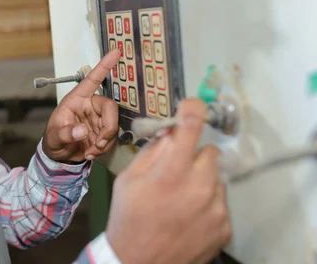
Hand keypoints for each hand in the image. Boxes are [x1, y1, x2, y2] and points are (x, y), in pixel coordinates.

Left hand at [42, 48, 120, 163]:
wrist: (59, 157)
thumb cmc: (53, 140)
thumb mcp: (54, 137)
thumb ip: (66, 134)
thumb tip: (82, 131)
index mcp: (76, 99)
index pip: (92, 80)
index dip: (104, 66)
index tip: (116, 51)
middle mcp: (90, 105)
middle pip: (110, 106)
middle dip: (108, 126)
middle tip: (99, 142)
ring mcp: (98, 118)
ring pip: (113, 124)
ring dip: (105, 141)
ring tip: (90, 151)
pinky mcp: (104, 131)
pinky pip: (112, 136)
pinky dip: (104, 147)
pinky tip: (91, 152)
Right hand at [105, 98, 231, 263]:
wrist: (138, 262)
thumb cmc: (129, 219)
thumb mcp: (128, 179)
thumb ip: (152, 151)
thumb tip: (171, 131)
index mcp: (171, 172)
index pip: (191, 126)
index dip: (192, 108)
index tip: (191, 105)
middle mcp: (199, 186)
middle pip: (208, 152)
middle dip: (192, 156)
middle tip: (175, 172)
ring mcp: (215, 208)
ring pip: (216, 177)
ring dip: (201, 180)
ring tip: (179, 199)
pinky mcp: (225, 225)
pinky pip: (220, 200)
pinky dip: (207, 202)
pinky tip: (188, 215)